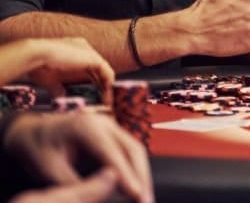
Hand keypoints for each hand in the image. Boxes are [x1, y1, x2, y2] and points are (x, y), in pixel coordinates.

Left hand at [3, 112, 152, 202]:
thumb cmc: (37, 149)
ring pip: (135, 151)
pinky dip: (134, 171)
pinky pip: (129, 154)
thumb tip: (105, 194)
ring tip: (144, 199)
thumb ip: (76, 182)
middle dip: (142, 176)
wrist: (33, 133)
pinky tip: (135, 189)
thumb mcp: (49, 169)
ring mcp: (111, 129)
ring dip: (142, 175)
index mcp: (86, 127)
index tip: (137, 194)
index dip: (127, 175)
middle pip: (133, 149)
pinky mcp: (113, 137)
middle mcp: (104, 124)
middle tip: (146, 201)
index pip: (113, 153)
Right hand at [22, 38, 114, 104]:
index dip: (92, 81)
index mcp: (73, 50)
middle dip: (101, 86)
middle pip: (98, 69)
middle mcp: (83, 48)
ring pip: (104, 72)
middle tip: (103, 101)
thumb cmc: (37, 65)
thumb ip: (57, 88)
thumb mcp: (49, 80)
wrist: (36, 55)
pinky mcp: (93, 57)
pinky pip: (107, 73)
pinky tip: (106, 97)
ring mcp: (89, 52)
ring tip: (106, 103)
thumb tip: (60, 96)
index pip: (88, 67)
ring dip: (106, 88)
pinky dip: (107, 86)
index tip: (94, 95)